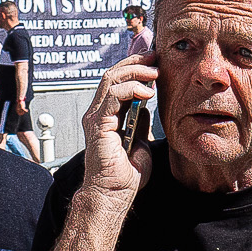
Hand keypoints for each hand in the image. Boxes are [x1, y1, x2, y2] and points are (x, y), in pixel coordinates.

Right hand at [78, 56, 156, 215]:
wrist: (114, 193)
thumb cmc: (125, 174)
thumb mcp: (139, 141)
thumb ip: (139, 123)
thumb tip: (144, 107)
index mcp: (106, 115)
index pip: (117, 81)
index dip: (135, 67)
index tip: (155, 61)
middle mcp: (98, 113)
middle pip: (113, 75)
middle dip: (135, 62)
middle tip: (155, 57)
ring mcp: (96, 118)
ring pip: (111, 81)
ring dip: (135, 72)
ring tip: (154, 73)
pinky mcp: (98, 124)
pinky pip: (112, 97)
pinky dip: (131, 89)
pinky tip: (147, 92)